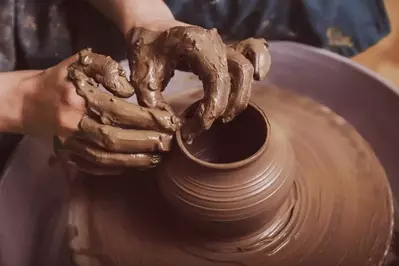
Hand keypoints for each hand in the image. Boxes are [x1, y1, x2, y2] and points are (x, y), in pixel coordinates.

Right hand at [20, 49, 179, 174]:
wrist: (25, 102)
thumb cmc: (59, 80)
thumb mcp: (80, 63)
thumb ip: (106, 68)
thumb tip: (129, 91)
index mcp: (78, 99)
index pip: (119, 112)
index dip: (145, 118)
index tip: (167, 121)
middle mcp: (73, 125)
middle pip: (115, 139)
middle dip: (145, 143)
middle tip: (169, 144)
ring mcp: (69, 144)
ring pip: (105, 158)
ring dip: (134, 160)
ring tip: (158, 158)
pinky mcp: (67, 155)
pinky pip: (93, 167)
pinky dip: (116, 169)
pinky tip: (134, 166)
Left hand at [126, 24, 269, 141]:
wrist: (150, 27)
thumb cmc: (146, 47)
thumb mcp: (141, 74)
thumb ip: (153, 101)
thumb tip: (172, 127)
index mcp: (196, 44)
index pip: (216, 80)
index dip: (209, 110)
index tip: (191, 129)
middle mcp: (215, 42)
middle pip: (240, 74)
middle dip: (228, 106)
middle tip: (207, 125)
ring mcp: (223, 44)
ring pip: (247, 68)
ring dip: (241, 96)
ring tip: (224, 116)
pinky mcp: (226, 49)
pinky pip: (252, 51)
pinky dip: (260, 62)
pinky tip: (258, 78)